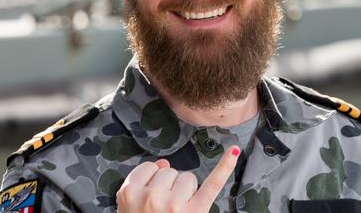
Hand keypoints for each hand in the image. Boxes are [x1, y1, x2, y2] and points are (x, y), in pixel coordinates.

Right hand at [116, 145, 239, 212]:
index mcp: (130, 193)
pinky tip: (233, 153)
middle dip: (170, 187)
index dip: (152, 180)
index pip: (149, 168)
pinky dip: (224, 167)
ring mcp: (175, 204)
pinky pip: (213, 184)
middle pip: (170, 172)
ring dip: (185, 192)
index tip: (150, 196)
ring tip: (176, 212)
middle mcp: (152, 197)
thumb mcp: (127, 206)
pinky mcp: (196, 211)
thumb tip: (163, 163)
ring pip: (187, 177)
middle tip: (163, 210)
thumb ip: (140, 181)